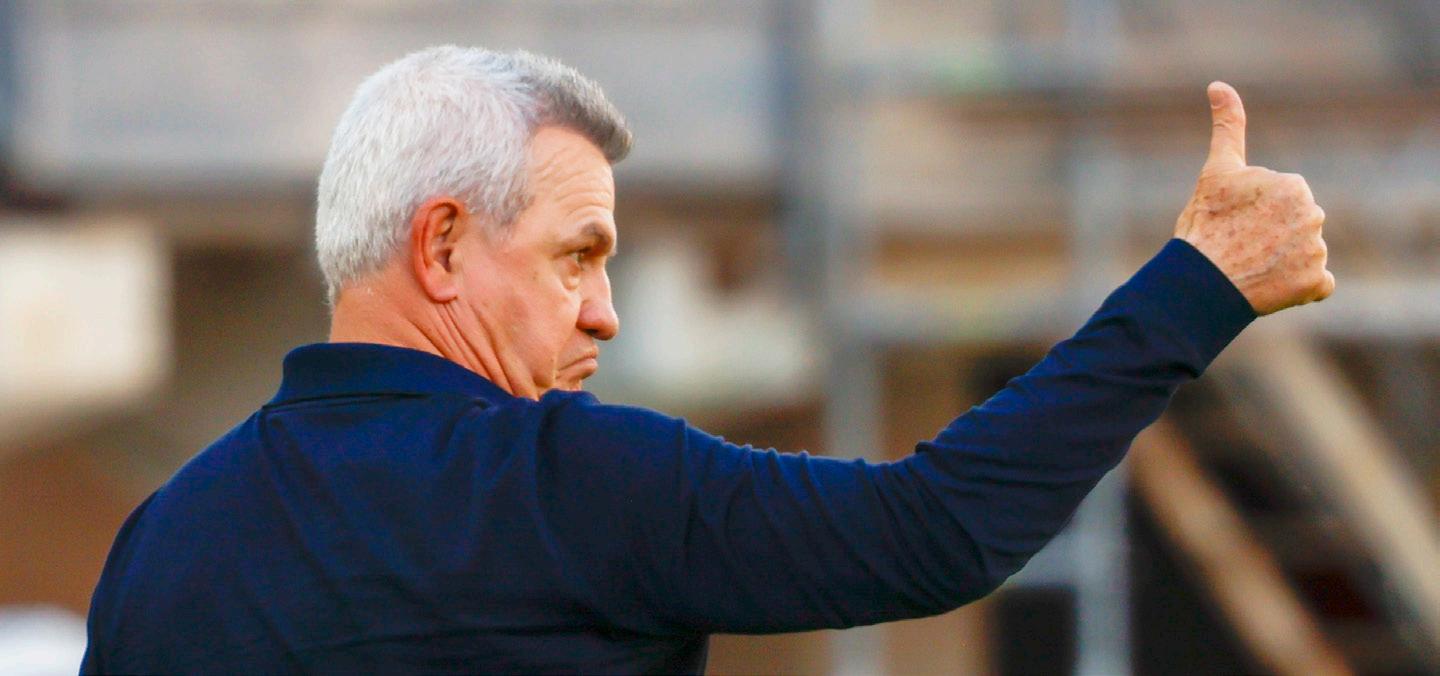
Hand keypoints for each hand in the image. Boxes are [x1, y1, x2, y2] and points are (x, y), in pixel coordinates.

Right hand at [1174, 81, 1333, 315]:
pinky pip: (1316, 284)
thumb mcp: (1215, 171)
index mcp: (1293, 185)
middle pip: (1294, 225)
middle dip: (1272, 235)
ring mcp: (1317, 251)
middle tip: (1239, 246)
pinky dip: (1299, 286)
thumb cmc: (1204, 225)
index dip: (1253, 212)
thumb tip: (1218, 84)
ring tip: (1250, 267)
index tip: (1233, 223)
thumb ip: (1228, 127)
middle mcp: (1313, 214)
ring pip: (1303, 252)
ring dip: (1282, 261)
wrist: (1201, 281)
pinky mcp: (1316, 283)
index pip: (1279, 200)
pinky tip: (1271, 285)